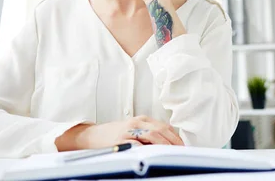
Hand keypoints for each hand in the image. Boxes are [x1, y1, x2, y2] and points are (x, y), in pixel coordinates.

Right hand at [63, 116, 184, 149]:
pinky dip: (146, 149)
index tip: (182, 146)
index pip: (164, 126)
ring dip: (164, 145)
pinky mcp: (120, 140)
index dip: (175, 137)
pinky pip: (136, 144)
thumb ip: (148, 133)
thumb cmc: (114, 134)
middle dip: (173, 141)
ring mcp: (128, 131)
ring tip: (171, 153)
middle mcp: (137, 122)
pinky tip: (152, 154)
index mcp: (142, 119)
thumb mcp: (133, 130)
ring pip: (152, 135)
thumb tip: (168, 143)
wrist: (92, 135)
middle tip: (181, 151)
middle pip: (161, 130)